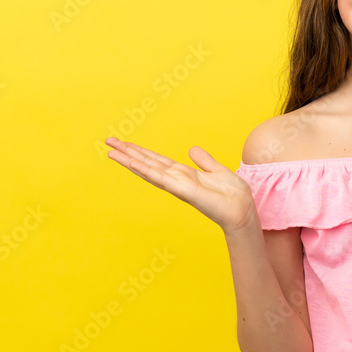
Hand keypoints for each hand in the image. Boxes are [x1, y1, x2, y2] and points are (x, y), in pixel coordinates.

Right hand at [105, 137, 256, 233]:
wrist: (242, 209)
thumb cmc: (232, 194)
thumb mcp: (217, 171)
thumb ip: (204, 161)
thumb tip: (192, 149)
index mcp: (183, 174)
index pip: (156, 160)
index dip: (140, 151)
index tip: (124, 143)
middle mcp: (176, 179)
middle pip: (147, 162)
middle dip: (128, 152)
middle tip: (108, 141)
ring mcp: (177, 185)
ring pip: (148, 169)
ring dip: (129, 159)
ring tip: (111, 150)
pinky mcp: (183, 190)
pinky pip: (160, 178)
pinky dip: (145, 170)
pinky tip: (132, 162)